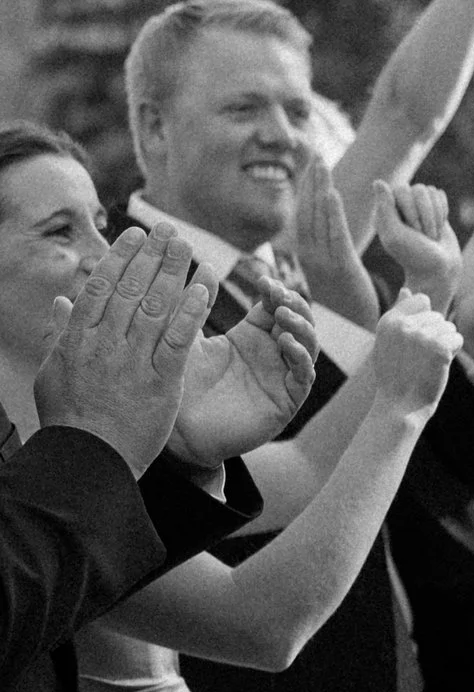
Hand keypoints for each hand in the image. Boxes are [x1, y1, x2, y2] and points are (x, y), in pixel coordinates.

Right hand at [30, 224, 213, 475]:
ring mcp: (132, 362)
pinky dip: (190, 312)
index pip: (100, 287)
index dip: (119, 257)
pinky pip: (177, 340)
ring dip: (173, 272)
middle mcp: (104, 344)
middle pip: (130, 289)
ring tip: (187, 247)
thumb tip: (59, 303)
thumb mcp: (53, 375)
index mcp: (78, 340)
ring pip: (154, 307)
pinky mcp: (160, 382)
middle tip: (168, 229)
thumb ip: (60, 336)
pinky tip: (203, 288)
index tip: (134, 235)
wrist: (89, 462)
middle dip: (150, 255)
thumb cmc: (70, 422)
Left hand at [170, 273, 317, 462]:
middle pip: (299, 320)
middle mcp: (271, 355)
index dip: (275, 291)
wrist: (179, 432)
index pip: (275, 306)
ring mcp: (281, 378)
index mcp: (251, 337)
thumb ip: (196, 304)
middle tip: (278, 295)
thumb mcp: (186, 337)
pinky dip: (300, 356)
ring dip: (301, 326)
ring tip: (283, 315)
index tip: (263, 281)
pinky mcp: (286, 402)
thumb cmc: (180, 385)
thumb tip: (205, 264)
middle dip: (293, 304)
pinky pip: (304, 376)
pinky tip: (286, 343)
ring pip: (308, 344)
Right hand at [288, 159, 380, 328]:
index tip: (310, 168)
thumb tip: (323, 236)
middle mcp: (311, 257)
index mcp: (307, 257)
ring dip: (320, 190)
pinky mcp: (343, 269)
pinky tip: (333, 194)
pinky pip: (336, 237)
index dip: (305, 191)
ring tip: (323, 165)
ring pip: (319, 220)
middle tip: (316, 156)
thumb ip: (326, 254)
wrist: (352, 335)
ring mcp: (325, 263)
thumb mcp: (330, 276)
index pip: (303, 216)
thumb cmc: (344, 306)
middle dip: (311, 183)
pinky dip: (333, 215)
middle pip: (308, 212)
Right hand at [363, 291, 463, 424]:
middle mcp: (403, 324)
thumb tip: (407, 290)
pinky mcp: (439, 348)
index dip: (425, 322)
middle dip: (435, 335)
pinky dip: (453, 353)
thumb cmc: (395, 376)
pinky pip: (457, 339)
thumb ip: (399, 313)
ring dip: (445, 345)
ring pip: (449, 327)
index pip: (422, 300)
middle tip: (420, 359)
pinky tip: (439, 366)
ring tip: (428, 363)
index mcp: (389, 320)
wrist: (400, 406)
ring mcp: (421, 335)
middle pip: (438, 316)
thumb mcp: (389, 342)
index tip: (414, 344)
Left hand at [373, 179, 460, 310]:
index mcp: (385, 212)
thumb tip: (378, 181)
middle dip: (426, 213)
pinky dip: (443, 212)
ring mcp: (416, 205)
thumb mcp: (396, 236)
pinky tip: (439, 226)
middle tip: (424, 235)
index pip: (401, 190)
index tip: (413, 230)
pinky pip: (440, 195)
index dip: (412, 209)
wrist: (440, 269)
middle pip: (418, 189)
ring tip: (432, 234)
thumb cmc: (415, 256)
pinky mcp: (432, 207)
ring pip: (430, 191)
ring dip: (435, 215)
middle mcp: (399, 205)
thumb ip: (385, 209)